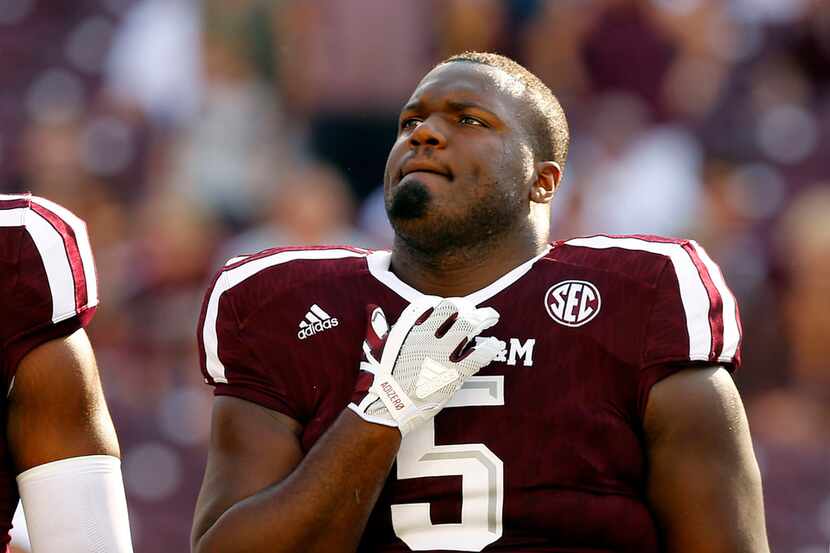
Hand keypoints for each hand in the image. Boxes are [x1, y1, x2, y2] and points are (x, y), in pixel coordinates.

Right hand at [349, 297, 503, 435]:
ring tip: (492, 317)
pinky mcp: (453, 374)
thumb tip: (373, 309)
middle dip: (467, 307)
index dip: (444, 302)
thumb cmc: (379, 380)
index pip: (431, 304)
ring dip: (483, 319)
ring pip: (469, 328)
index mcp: (408, 329)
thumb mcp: (374, 347)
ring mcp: (441, 354)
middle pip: (454, 310)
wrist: (387, 408)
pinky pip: (478, 356)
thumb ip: (377, 326)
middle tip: (477, 310)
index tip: (453, 306)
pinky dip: (489, 348)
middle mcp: (426, 337)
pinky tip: (495, 345)